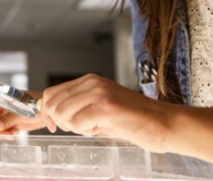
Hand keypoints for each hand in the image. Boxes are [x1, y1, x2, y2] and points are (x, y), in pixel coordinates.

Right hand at [0, 91, 46, 134]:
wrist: (48, 111)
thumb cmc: (37, 105)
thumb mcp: (23, 112)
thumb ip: (9, 119)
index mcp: (4, 100)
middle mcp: (4, 107)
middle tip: (6, 135)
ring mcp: (8, 116)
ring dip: (3, 133)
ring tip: (14, 134)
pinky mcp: (13, 123)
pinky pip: (5, 130)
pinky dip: (8, 134)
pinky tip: (16, 133)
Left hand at [40, 74, 175, 152]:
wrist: (165, 123)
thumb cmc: (133, 119)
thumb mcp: (100, 108)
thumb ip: (77, 108)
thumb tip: (50, 116)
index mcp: (88, 80)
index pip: (51, 94)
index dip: (47, 112)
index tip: (53, 126)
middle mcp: (91, 82)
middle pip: (52, 104)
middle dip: (59, 122)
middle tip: (79, 128)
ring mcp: (98, 93)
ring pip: (62, 113)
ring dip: (74, 127)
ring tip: (94, 127)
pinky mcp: (106, 107)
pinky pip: (77, 124)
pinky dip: (86, 132)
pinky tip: (102, 129)